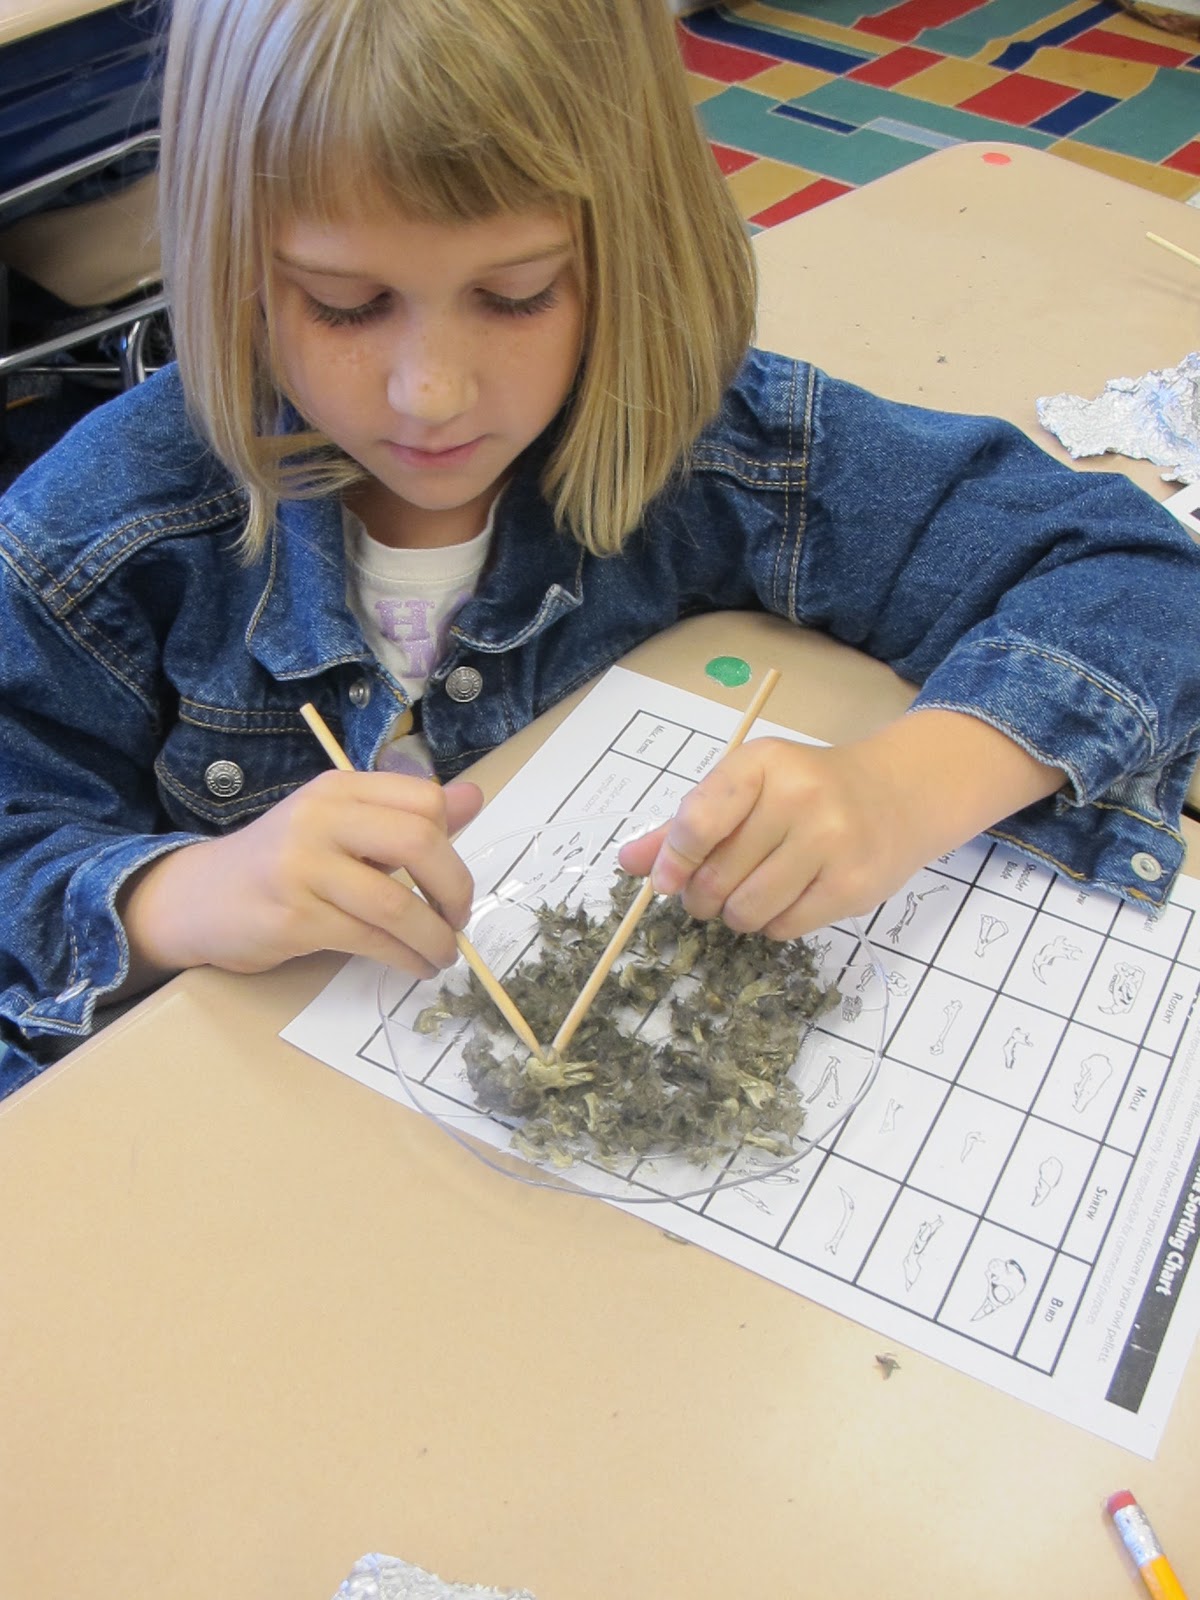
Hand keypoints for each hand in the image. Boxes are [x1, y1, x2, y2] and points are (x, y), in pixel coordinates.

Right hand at [119, 771, 483, 988]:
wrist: (199, 899)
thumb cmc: (281, 863)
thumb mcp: (339, 826)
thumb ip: (403, 815)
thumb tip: (474, 797)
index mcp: (338, 788)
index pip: (423, 800)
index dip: (451, 840)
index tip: (448, 873)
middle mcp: (320, 817)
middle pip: (419, 842)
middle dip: (455, 889)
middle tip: (460, 918)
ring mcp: (303, 867)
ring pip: (398, 904)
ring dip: (435, 937)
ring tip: (444, 954)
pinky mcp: (293, 917)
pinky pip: (370, 940)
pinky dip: (405, 958)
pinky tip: (415, 965)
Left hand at [618, 710, 1062, 940]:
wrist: (898, 794)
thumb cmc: (807, 790)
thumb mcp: (746, 788)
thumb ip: (685, 823)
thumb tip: (627, 863)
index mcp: (762, 764)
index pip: (698, 821)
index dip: (673, 861)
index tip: (667, 881)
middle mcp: (799, 797)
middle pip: (717, 875)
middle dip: (701, 896)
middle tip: (711, 893)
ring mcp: (831, 841)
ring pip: (748, 909)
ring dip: (735, 915)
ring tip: (747, 897)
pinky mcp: (853, 885)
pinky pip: (785, 927)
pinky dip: (772, 925)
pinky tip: (783, 901)